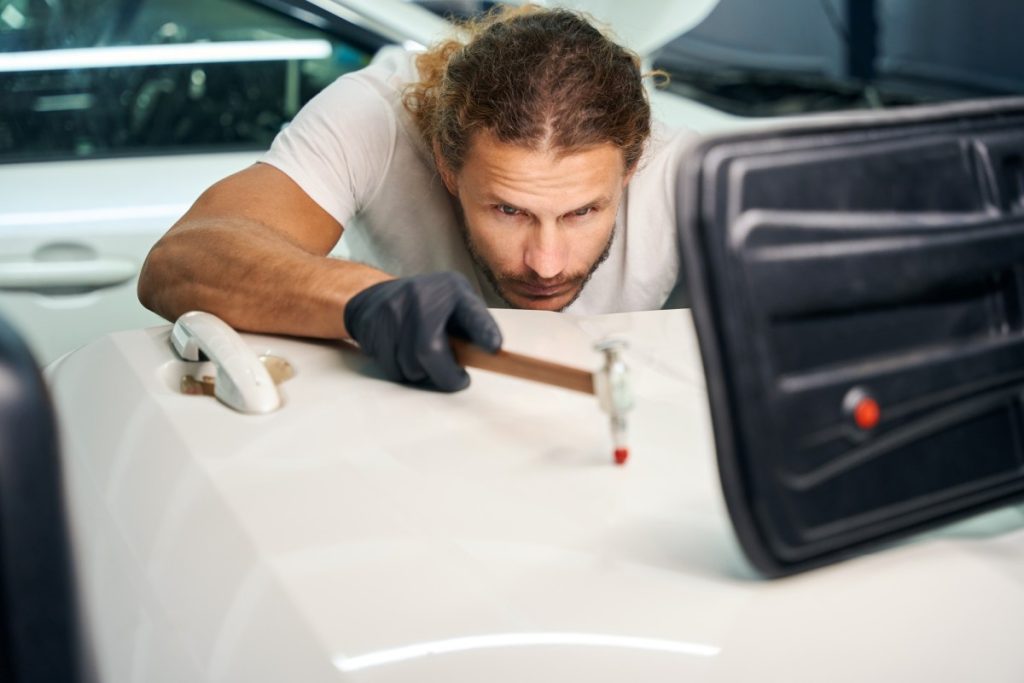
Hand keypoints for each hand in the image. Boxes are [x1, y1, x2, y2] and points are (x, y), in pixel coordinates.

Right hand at [343, 272, 501, 391]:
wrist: (374, 297)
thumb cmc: (425, 306)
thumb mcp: (454, 305)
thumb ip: (471, 328)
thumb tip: (489, 357)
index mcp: (452, 289)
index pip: (470, 312)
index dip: (483, 330)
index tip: (493, 347)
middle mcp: (421, 295)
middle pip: (430, 351)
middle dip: (445, 375)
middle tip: (456, 380)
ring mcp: (393, 309)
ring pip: (409, 366)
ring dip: (421, 373)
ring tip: (423, 358)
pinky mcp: (372, 325)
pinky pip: (390, 367)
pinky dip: (401, 370)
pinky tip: (402, 353)